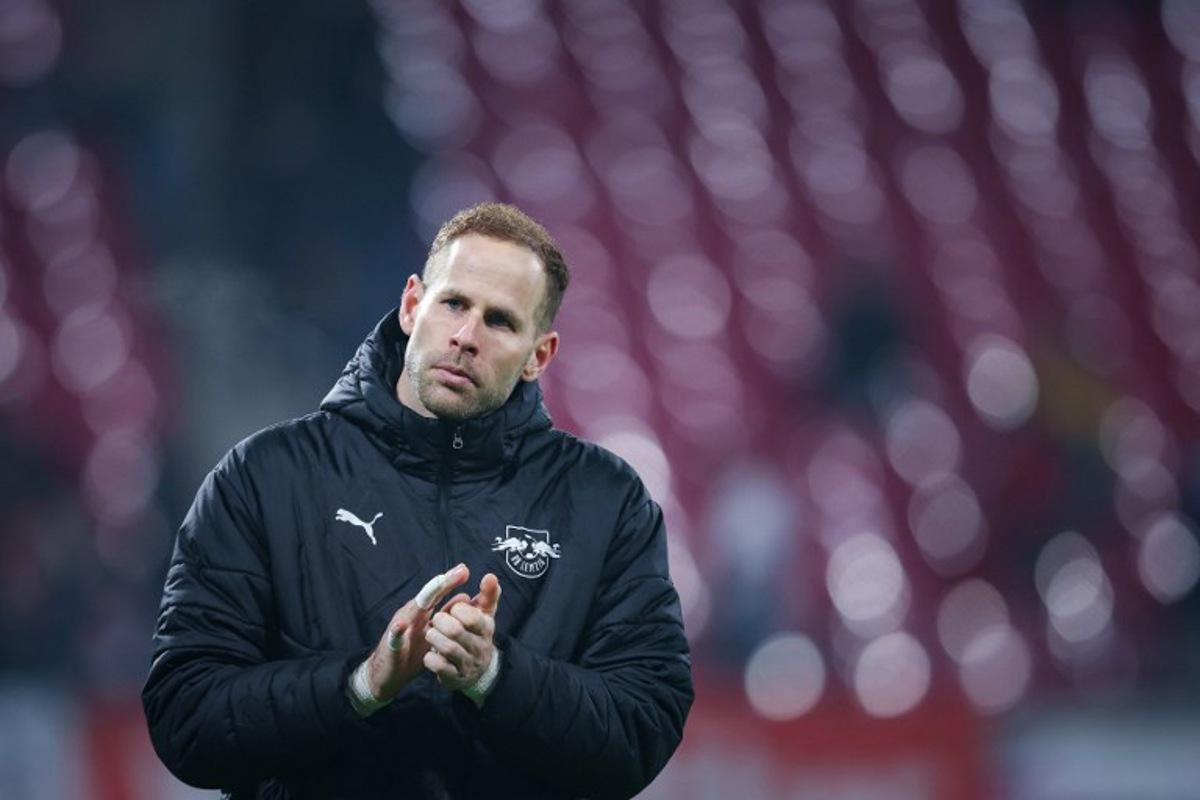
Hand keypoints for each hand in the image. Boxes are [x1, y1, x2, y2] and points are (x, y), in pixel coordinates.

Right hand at [363, 563, 469, 700]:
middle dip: (443, 583)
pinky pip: (393, 638)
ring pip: (411, 611)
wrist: (386, 676)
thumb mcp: (433, 635)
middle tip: (460, 571)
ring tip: (438, 586)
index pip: (436, 594)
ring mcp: (398, 629)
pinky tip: (400, 625)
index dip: (450, 582)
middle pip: (427, 596)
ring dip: (424, 598)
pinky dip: (396, 631)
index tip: (465, 570)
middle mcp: (409, 616)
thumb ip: (446, 617)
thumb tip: (465, 597)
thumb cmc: (411, 654)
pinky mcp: (390, 646)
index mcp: (421, 613)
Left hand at [423, 572, 500, 690]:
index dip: (457, 609)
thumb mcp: (484, 615)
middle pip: (455, 631)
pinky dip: (431, 658)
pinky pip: (439, 667)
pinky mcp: (454, 678)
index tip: (453, 608)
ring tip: (431, 634)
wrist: (478, 673)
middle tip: (436, 620)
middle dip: (440, 622)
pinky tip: (430, 654)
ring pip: (446, 648)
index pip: (472, 616)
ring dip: (434, 638)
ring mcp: (467, 664)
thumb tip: (491, 576)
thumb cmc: (476, 635)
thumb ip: (488, 595)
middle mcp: (479, 648)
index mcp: (486, 629)